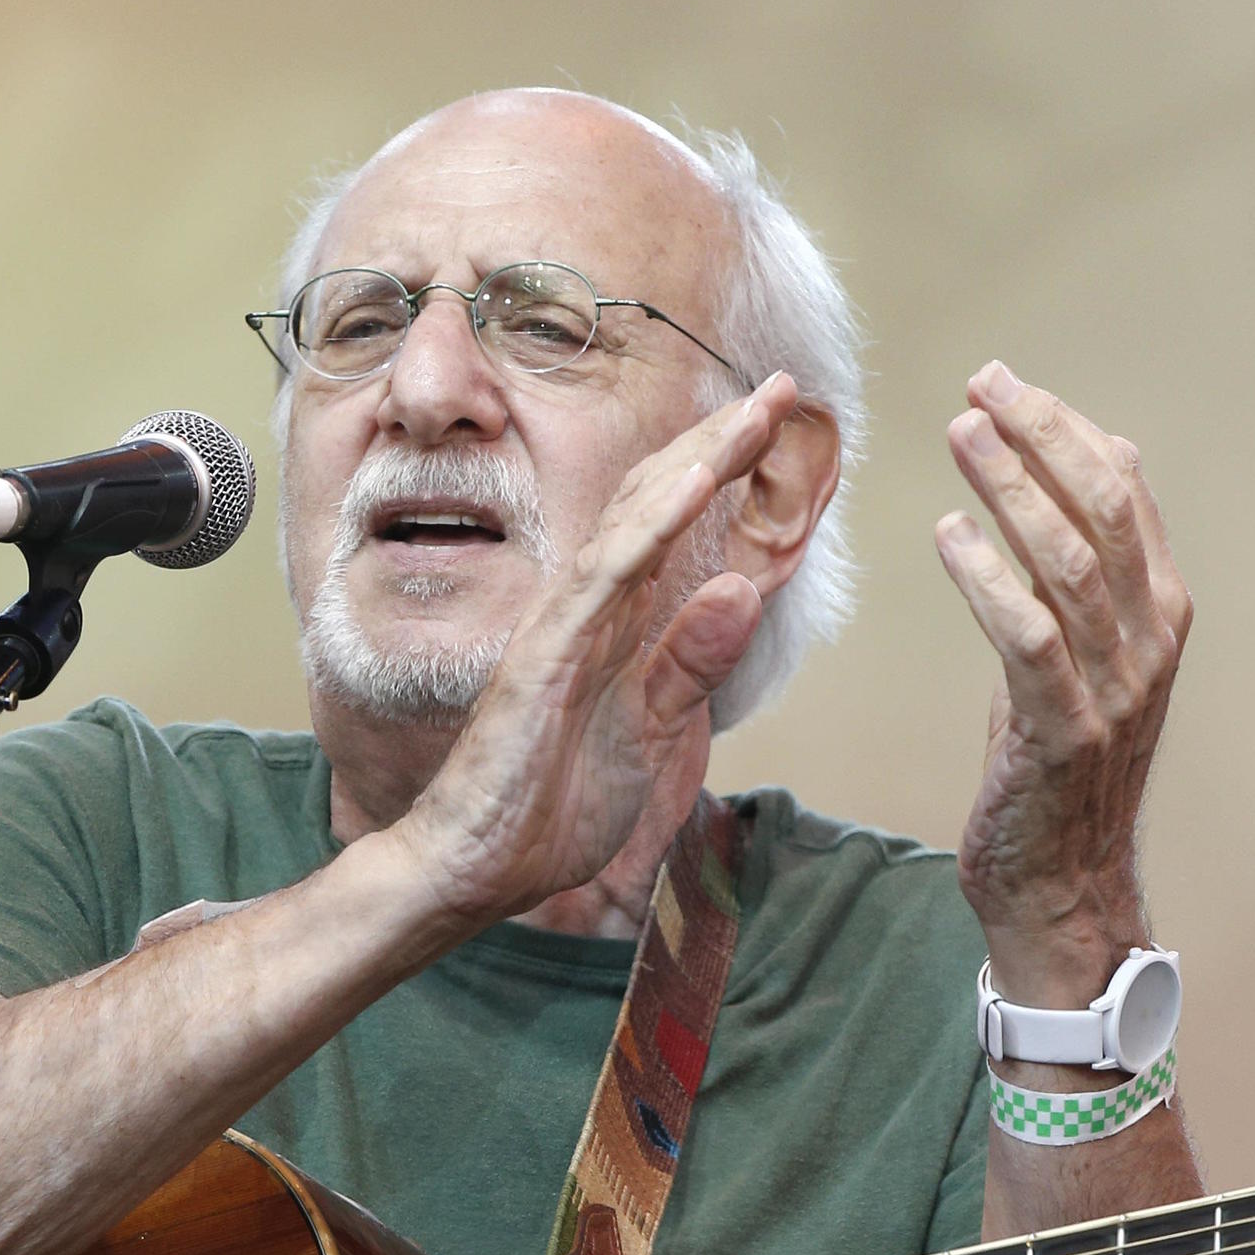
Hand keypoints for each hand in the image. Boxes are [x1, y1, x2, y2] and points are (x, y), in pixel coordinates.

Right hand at [389, 375, 795, 930]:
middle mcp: (585, 609)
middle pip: (657, 503)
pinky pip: (606, 577)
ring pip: (635, 522)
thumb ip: (690, 667)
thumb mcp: (649, 737)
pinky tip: (694, 484)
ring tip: (752, 414)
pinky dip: (652, 526)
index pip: (670, 529)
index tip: (775, 425)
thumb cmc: (549, 807)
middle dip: (720, 442)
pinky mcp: (547, 655)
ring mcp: (563, 626)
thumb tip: (742, 593)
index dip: (721, 473)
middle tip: (780, 387)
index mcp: (611, 626)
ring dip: (697, 462)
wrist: (475, 868)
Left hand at [934, 363, 1193, 1007]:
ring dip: (1013, 489)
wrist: (1060, 882)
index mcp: (1160, 612)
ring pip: (1070, 561)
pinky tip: (949, 535)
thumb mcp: (1079, 653)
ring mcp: (1115, 686)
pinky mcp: (1064, 729)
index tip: (1009, 383)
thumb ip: (1087, 566)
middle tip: (982, 386)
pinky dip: (989, 578)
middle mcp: (1151, 641)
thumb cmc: (1055, 762)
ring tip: (960, 434)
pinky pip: (1029, 636)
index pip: (1127, 493)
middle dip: (1043, 437)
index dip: (1068, 430)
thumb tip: (1106, 456)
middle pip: (1106, 509)